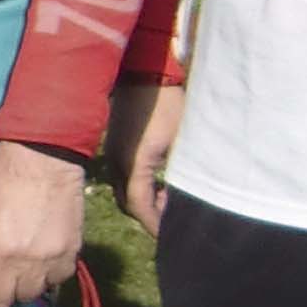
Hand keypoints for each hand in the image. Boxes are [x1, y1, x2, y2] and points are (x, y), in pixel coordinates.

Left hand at [0, 142, 87, 306]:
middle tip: (3, 275)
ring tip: (27, 264)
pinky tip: (47, 255)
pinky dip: (52, 273)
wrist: (43, 159)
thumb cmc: (1, 180)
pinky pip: (58, 280)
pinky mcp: (67, 256)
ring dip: (26, 284)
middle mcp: (7, 262)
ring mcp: (40, 262)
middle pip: (0, 301)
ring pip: (30, 295)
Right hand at [108, 78, 184, 237]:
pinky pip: (123, 177)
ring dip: (143, 201)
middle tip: (173, 217)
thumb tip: (193, 198)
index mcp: (134, 164)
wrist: (145, 71)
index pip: (140, 207)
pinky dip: (139, 187)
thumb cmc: (168, 103)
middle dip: (149, 216)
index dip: (155, 224)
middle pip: (128, 204)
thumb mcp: (183, 140)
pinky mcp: (116, 146)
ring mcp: (113, 154)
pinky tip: (159, 182)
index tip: (170, 235)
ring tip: (168, 199)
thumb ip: (184, 172)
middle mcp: (117, 163)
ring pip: (123, 191)